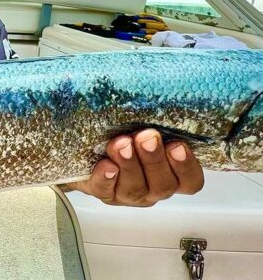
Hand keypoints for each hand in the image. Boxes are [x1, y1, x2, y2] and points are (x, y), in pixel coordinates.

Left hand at [62, 129, 203, 206]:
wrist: (89, 142)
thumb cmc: (128, 128)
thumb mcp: (146, 121)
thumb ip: (160, 115)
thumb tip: (171, 86)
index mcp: (172, 173)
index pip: (190, 180)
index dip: (186, 166)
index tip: (178, 145)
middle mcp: (153, 187)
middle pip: (163, 185)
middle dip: (154, 160)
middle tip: (147, 138)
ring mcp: (128, 194)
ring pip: (135, 189)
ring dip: (129, 165)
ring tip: (122, 144)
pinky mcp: (103, 192)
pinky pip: (105, 190)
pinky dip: (106, 178)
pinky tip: (107, 165)